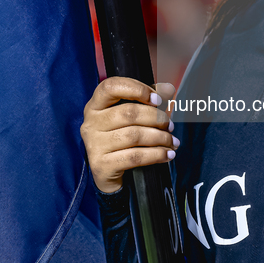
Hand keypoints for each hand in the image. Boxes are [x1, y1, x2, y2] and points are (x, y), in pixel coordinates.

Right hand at [81, 77, 176, 192]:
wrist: (107, 174)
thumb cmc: (120, 140)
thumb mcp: (128, 117)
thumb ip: (145, 100)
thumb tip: (167, 88)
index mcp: (95, 106)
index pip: (111, 87)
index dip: (137, 89)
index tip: (158, 100)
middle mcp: (91, 123)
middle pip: (128, 113)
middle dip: (156, 118)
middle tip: (170, 126)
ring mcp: (94, 145)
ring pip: (134, 136)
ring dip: (160, 138)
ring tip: (172, 142)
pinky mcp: (102, 165)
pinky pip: (135, 157)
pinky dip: (156, 155)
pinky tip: (167, 155)